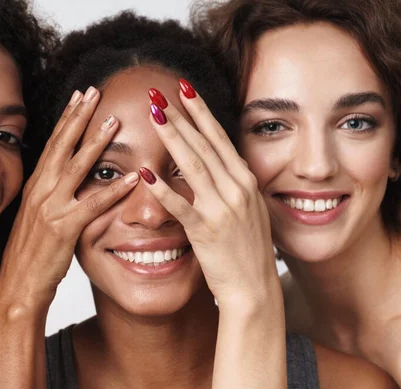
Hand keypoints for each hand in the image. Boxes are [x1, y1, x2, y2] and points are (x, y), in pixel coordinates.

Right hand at [0, 87, 138, 308]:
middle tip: (94, 91)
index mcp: (34, 188)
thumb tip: (64, 181)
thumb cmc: (30, 255)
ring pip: (76, 168)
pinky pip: (93, 205)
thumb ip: (50, 197)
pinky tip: (130, 178)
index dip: (66, 119)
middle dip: (79, 116)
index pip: (52, 145)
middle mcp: (40, 192)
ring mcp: (50, 209)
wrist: (17, 287)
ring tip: (114, 121)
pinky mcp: (63, 229)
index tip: (79, 96)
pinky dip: (113, 190)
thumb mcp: (35, 219)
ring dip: (96, 143)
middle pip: (61, 146)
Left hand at [142, 81, 278, 307]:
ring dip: (172, 138)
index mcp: (245, 181)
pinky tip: (146, 173)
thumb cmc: (248, 250)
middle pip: (203, 144)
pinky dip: (163, 188)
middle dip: (180, 115)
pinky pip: (181, 205)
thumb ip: (233, 184)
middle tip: (158, 92)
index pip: (219, 138)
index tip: (185, 88)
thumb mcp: (248, 209)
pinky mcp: (206, 230)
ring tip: (153, 116)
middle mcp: (236, 189)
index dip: (200, 111)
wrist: (255, 288)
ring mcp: (222, 208)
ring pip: (193, 165)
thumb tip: (217, 162)